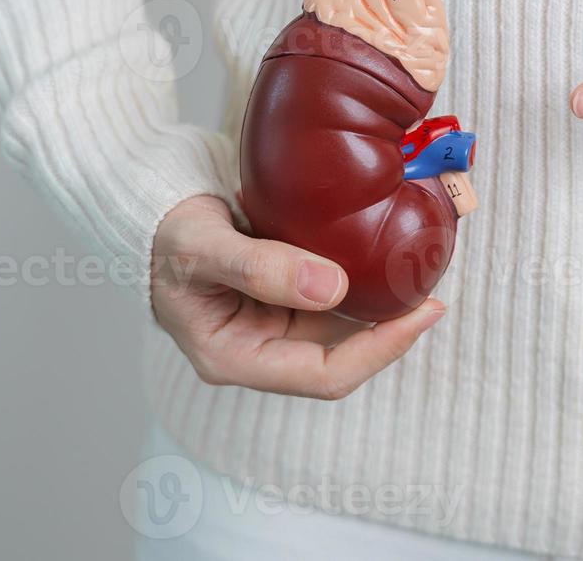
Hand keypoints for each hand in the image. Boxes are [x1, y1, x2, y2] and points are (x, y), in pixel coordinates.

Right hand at [150, 195, 445, 398]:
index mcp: (233, 358)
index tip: (423, 312)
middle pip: (341, 356)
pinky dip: (360, 280)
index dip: (380, 349)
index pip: (325, 376)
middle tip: (433, 289)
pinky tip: (383, 255)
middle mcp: (257, 350)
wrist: (149, 207)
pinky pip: (331, 298)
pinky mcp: (281, 298)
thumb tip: (333, 288)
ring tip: (416, 272)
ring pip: (340, 327)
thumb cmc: (162, 231)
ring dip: (379, 304)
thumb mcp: (202, 245)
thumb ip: (262, 267)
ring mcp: (270, 325)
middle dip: (390, 329)